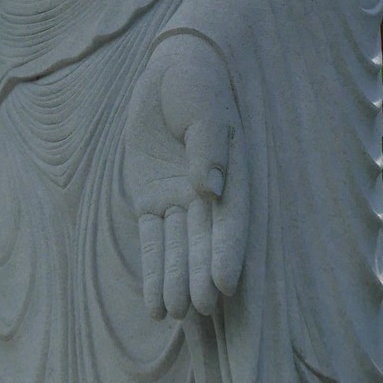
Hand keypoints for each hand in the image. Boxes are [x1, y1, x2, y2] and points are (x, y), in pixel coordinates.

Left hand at [124, 34, 247, 320]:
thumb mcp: (203, 107)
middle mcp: (207, 195)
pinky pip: (152, 239)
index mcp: (231, 174)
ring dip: (175, 279)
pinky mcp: (151, 199)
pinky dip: (153, 269)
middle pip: (204, 242)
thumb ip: (206, 146)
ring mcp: (178, 200)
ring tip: (174, 312)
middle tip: (198, 308)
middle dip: (200, 275)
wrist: (171, 70)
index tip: (225, 284)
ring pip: (177, 247)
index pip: (230, 220)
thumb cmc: (195, 84)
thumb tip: (208, 188)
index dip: (227, 252)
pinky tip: (155, 305)